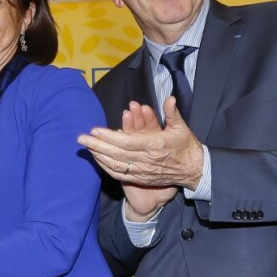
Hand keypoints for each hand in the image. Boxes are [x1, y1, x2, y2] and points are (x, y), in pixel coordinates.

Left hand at [78, 97, 202, 217]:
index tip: (95, 130)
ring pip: (116, 165)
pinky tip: (97, 159)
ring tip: (86, 146)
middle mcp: (146, 160)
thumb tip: (170, 98)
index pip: (126, 142)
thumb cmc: (187, 147)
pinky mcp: (141, 178)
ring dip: (99, 156)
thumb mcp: (182, 128)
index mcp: (154, 145)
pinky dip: (106, 167)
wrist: (195, 171)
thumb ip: (173, 113)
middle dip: (97, 145)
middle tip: (81, 137)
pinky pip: (120, 174)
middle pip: (116, 154)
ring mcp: (143, 171)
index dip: (109, 137)